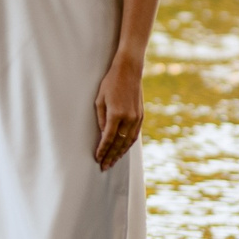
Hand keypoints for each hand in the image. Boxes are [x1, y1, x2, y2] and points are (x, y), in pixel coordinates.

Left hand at [93, 54, 144, 169]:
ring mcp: (136, 118)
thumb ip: (101, 119)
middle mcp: (128, 118)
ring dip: (120, 153)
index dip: (102, 150)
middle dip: (111, 156)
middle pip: (118, 144)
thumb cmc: (110, 83)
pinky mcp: (141, 116)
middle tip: (104, 167)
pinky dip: (128, 145)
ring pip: (128, 142)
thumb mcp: (100, 100)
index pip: (108, 138)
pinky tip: (123, 150)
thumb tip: (103, 135)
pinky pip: (134, 135)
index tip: (98, 159)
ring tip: (113, 162)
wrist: (129, 71)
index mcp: (116, 114)